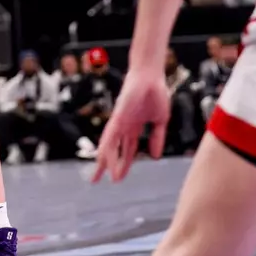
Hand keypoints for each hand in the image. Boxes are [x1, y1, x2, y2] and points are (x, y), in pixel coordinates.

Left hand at [91, 68, 169, 183]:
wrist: (151, 75)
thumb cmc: (155, 93)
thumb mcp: (161, 121)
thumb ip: (157, 138)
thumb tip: (154, 156)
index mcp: (134, 127)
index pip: (126, 150)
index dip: (122, 164)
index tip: (118, 178)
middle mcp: (124, 126)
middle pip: (112, 149)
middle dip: (105, 165)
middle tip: (95, 180)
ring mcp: (120, 120)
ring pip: (109, 144)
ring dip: (106, 159)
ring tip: (101, 175)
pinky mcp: (119, 114)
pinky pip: (112, 132)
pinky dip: (108, 145)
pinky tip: (104, 156)